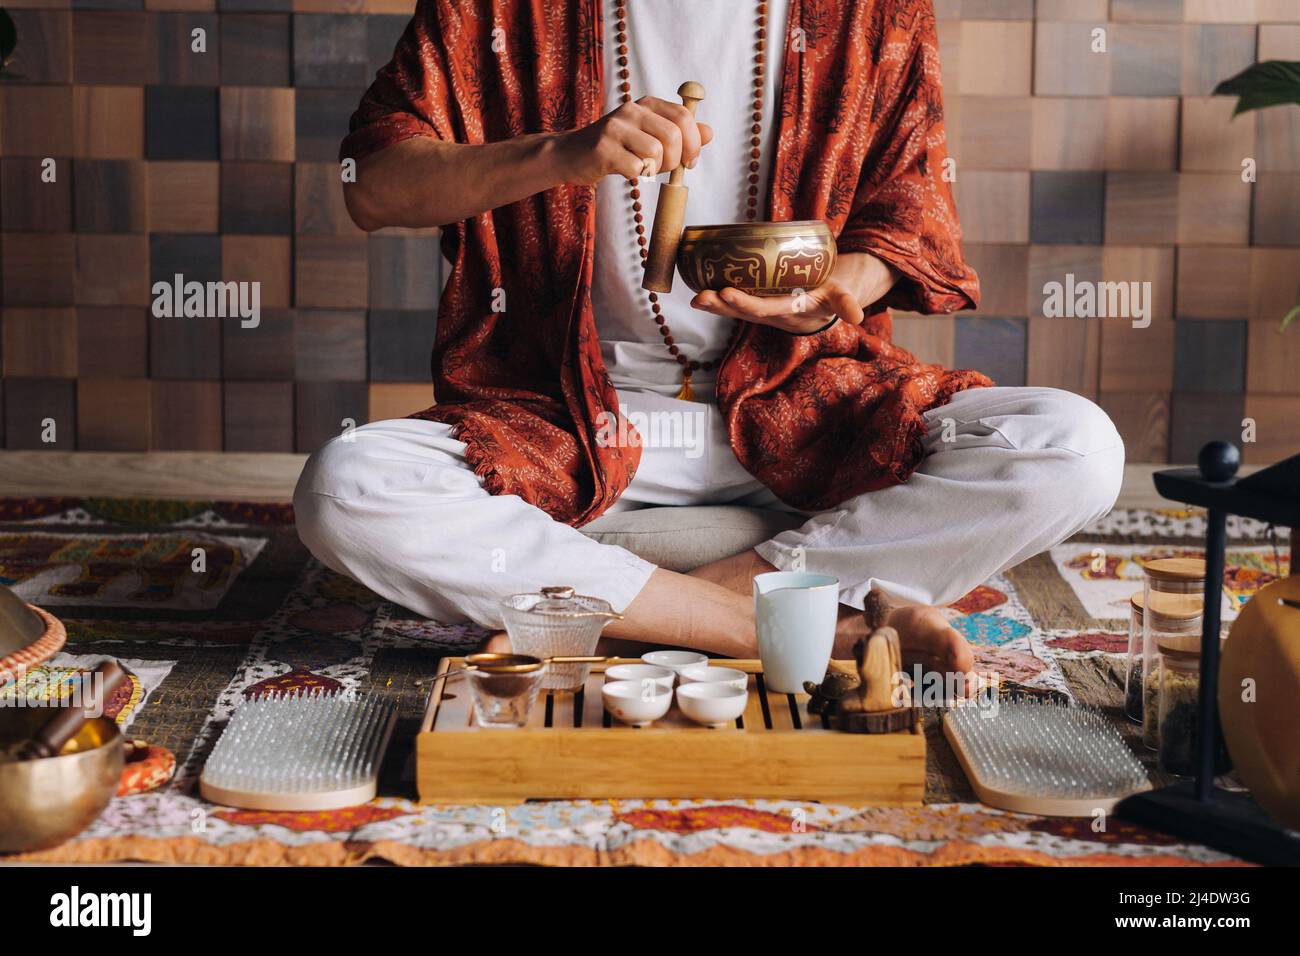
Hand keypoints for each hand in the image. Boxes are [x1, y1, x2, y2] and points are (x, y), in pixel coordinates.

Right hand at [555, 96, 712, 186]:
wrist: (573, 154)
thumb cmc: (616, 147)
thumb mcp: (649, 135)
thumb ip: (679, 133)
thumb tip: (709, 133)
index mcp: (646, 104)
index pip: (683, 116)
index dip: (694, 143)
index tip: (690, 161)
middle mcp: (631, 110)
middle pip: (673, 135)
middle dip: (676, 160)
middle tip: (665, 169)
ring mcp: (615, 128)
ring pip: (656, 152)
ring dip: (655, 170)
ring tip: (643, 169)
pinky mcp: (603, 149)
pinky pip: (636, 168)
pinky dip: (637, 176)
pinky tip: (625, 170)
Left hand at [689, 278, 865, 334]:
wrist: (823, 305)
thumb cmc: (830, 293)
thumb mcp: (840, 297)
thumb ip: (845, 304)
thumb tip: (857, 317)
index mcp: (788, 311)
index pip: (763, 308)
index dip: (744, 303)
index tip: (726, 293)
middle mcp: (771, 314)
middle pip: (742, 312)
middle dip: (721, 306)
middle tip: (701, 297)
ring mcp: (761, 310)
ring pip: (734, 310)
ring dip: (713, 305)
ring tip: (695, 299)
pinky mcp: (755, 303)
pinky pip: (732, 302)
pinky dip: (715, 299)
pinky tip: (697, 290)